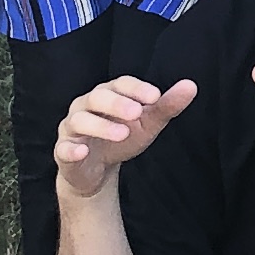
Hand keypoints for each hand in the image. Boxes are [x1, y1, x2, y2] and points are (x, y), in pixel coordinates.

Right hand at [54, 73, 197, 199]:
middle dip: (117, 103)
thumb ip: (166, 106)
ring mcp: (72, 128)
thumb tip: (191, 85)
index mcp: (108, 94)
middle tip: (137, 113)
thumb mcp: (147, 124)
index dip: (136, 88)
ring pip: (79, 120)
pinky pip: (63, 148)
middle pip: (97, 97)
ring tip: (122, 133)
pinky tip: (83, 151)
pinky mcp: (64, 151)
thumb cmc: (122, 137)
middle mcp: (86, 106)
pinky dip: (71, 148)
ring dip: (100, 126)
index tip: (155, 96)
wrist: (97, 170)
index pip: (120, 84)